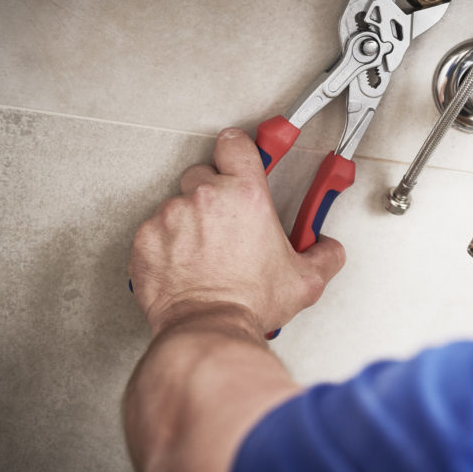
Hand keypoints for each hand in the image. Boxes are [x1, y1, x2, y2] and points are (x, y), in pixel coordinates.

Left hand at [129, 128, 344, 335]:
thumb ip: (325, 254)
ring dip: (191, 221)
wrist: (208, 327)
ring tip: (207, 252)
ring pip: (178, 204)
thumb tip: (327, 247)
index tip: (241, 158)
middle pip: (203, 174)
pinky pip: (156, 230)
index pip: (234, 143)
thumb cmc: (249, 302)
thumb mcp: (306, 279)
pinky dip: (167, 244)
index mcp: (246, 195)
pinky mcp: (145, 239)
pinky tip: (185, 265)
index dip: (238, 151)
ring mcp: (170, 216)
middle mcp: (205, 198)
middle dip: (214, 192)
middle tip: (228, 222)